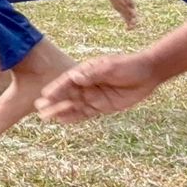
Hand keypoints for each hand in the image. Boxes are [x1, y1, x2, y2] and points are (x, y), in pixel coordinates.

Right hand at [35, 53, 162, 123]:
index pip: (67, 81)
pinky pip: (85, 113)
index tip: (45, 95)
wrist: (147, 74)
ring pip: (73, 105)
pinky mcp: (102, 106)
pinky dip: (73, 117)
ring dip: (59, 110)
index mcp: (85, 71)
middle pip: (66, 94)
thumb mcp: (111, 68)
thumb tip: (75, 78)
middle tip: (38, 108)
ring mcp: (93, 96)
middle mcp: (86, 84)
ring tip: (45, 117)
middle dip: (53, 101)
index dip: (56, 88)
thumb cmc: (128, 66)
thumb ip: (93, 74)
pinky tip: (62, 120)